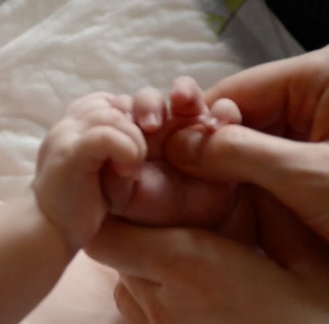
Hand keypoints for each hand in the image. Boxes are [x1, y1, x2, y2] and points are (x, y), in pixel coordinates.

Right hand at [33, 92, 146, 249]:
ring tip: (131, 170)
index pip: (109, 101)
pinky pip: (106, 135)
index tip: (135, 150)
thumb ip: (111, 144)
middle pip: (113, 104)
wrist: (49, 233)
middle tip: (137, 161)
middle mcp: (66, 125)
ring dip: (133, 142)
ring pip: (112, 116)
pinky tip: (128, 173)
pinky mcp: (69, 154)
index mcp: (72, 125)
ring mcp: (65, 137)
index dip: (129, 119)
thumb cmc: (76, 205)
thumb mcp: (98, 168)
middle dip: (136, 130)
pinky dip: (126, 151)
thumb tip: (139, 128)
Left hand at [86, 189, 328, 323]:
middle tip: (182, 211)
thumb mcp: (316, 259)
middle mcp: (162, 304)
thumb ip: (274, 209)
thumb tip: (246, 173)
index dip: (117, 205)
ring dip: (145, 262)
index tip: (152, 187)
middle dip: (136, 226)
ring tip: (195, 251)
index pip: (106, 231)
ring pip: (125, 286)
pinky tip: (204, 292)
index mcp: (189, 266)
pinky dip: (157, 296)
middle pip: (113, 254)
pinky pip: (143, 318)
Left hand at [100, 78, 241, 228]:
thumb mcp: (120, 196)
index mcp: (128, 135)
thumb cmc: (150, 210)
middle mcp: (157, 125)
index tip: (123, 123)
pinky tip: (219, 123)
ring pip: (186, 95)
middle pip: (151, 98)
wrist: (190, 225)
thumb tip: (104, 154)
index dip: (119, 112)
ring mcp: (187, 125)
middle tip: (151, 124)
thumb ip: (109, 176)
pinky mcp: (218, 132)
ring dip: (185, 93)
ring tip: (183, 102)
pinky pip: (224, 111)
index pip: (121, 109)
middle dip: (149, 103)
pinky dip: (224, 111)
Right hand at [163, 41, 328, 303]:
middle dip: (208, 153)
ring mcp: (327, 128)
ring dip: (226, 175)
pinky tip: (224, 213)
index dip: (192, 127)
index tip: (154, 159)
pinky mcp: (328, 163)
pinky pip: (273, 168)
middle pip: (241, 118)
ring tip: (189, 205)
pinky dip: (249, 190)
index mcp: (326, 73)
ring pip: (253, 147)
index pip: (235, 92)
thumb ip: (237, 156)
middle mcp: (324, 92)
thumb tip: (176, 145)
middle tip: (166, 188)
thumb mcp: (310, 178)